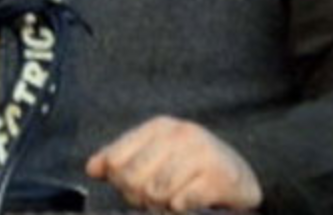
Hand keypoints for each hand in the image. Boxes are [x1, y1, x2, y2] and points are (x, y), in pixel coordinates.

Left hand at [86, 116, 262, 211]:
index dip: (120, 182)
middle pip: (134, 177)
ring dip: (161, 206)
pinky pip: (182, 201)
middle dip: (140, 197)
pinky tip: (186, 205)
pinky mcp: (220, 177)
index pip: (117, 160)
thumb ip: (120, 159)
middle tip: (154, 200)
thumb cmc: (190, 168)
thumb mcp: (155, 156)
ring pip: (157, 191)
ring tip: (172, 202)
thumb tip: (92, 168)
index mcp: (159, 127)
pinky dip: (180, 208)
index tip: (132, 188)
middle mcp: (180, 134)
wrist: (240, 178)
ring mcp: (202, 153)